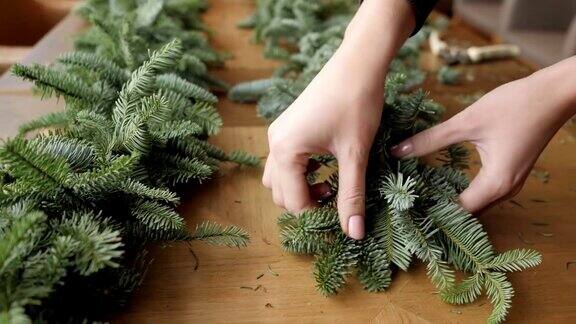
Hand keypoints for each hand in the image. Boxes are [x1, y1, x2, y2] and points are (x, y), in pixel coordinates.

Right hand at [263, 48, 384, 239]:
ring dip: (300, 188)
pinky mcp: (287, 127)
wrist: (358, 63)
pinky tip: (324, 164)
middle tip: (337, 193)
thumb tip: (354, 234)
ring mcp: (278, 133)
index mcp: (285, 151)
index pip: (293, 202)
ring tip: (331, 180)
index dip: (318, 212)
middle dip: (307, 201)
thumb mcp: (355, 155)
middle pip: (280, 194)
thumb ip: (352, 196)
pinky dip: (300, 172)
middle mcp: (274, 142)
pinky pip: (284, 161)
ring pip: (278, 178)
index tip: (342, 207)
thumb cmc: (357, 104)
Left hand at [392, 58, 575, 211]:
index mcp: (495, 183)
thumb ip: (431, 139)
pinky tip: (443, 182)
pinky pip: (484, 193)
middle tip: (408, 204)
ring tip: (421, 196)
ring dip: (452, 202)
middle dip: (439, 210)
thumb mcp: (467, 122)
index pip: (457, 211)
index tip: (405, 206)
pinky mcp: (511, 173)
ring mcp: (511, 183)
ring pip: (477, 204)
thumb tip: (397, 151)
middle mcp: (505, 190)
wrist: (554, 94)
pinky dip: (464, 193)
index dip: (431, 210)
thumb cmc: (514, 106)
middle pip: (468, 213)